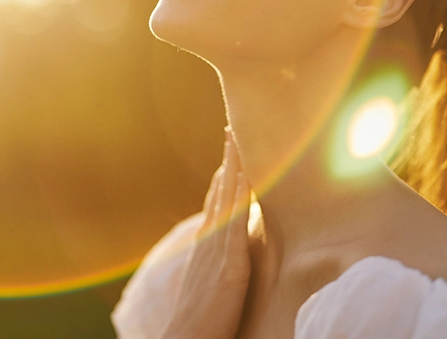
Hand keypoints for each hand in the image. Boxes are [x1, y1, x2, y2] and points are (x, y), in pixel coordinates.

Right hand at [163, 128, 251, 338]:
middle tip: (232, 128)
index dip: (223, 174)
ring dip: (233, 166)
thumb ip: (216, 266)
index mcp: (206, 246)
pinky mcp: (230, 264)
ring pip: (227, 197)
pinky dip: (240, 195)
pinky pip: (237, 222)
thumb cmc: (200, 322)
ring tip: (238, 137)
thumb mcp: (208, 285)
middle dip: (228, 158)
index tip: (228, 151)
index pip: (216, 201)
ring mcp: (218, 249)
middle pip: (220, 190)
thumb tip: (225, 258)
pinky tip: (246, 175)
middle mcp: (209, 240)